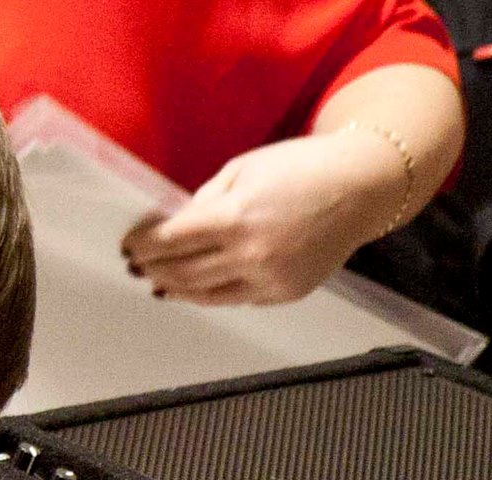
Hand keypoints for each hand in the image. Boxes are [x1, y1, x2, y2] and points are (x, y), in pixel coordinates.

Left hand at [120, 130, 406, 305]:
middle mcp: (250, 253)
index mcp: (235, 216)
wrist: (361, 187)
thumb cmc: (300, 168)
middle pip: (183, 271)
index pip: (173, 239)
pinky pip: (236, 299)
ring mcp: (268, 278)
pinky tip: (195, 290)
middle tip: (136, 268)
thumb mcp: (244, 169)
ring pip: (205, 294)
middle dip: (154, 269)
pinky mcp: (284, 293)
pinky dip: (210, 295)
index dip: (145, 245)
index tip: (129, 246)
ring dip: (175, 289)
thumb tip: (174, 226)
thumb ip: (205, 200)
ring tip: (158, 284)